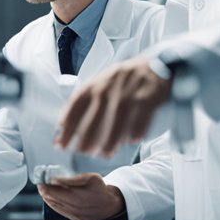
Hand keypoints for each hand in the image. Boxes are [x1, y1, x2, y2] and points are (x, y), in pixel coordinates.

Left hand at [38, 173, 125, 219]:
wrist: (111, 205)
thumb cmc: (101, 188)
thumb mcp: (90, 178)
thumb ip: (72, 179)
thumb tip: (54, 179)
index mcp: (78, 197)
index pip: (55, 192)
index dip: (45, 186)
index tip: (40, 180)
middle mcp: (75, 208)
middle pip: (53, 199)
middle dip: (45, 191)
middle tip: (40, 184)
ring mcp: (75, 215)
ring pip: (55, 206)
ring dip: (48, 198)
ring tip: (44, 191)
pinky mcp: (76, 219)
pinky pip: (60, 211)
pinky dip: (54, 205)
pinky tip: (51, 199)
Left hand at [53, 57, 171, 157]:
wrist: (157, 65)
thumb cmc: (125, 79)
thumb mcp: (103, 82)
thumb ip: (87, 99)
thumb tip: (64, 124)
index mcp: (97, 83)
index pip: (76, 104)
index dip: (67, 124)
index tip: (62, 139)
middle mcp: (110, 87)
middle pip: (95, 115)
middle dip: (87, 136)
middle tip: (82, 152)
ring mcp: (129, 92)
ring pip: (117, 120)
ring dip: (110, 139)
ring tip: (105, 153)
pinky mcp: (148, 97)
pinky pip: (140, 118)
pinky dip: (136, 131)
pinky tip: (131, 141)